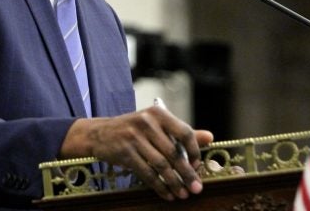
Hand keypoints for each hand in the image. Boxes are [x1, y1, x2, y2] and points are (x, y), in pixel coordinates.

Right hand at [60, 107, 213, 200]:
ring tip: (183, 195)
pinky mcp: (125, 153)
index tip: (198, 165)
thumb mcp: (156, 125)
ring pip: (161, 165)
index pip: (184, 132)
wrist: (100, 133)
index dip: (194, 151)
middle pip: (173, 152)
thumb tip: (210, 137)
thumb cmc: (134, 129)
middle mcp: (147, 122)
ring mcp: (134, 138)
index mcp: (159, 113)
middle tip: (197, 188)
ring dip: (174, 183)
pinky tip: (167, 194)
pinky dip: (159, 186)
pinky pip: (147, 173)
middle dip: (187, 173)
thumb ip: (182, 132)